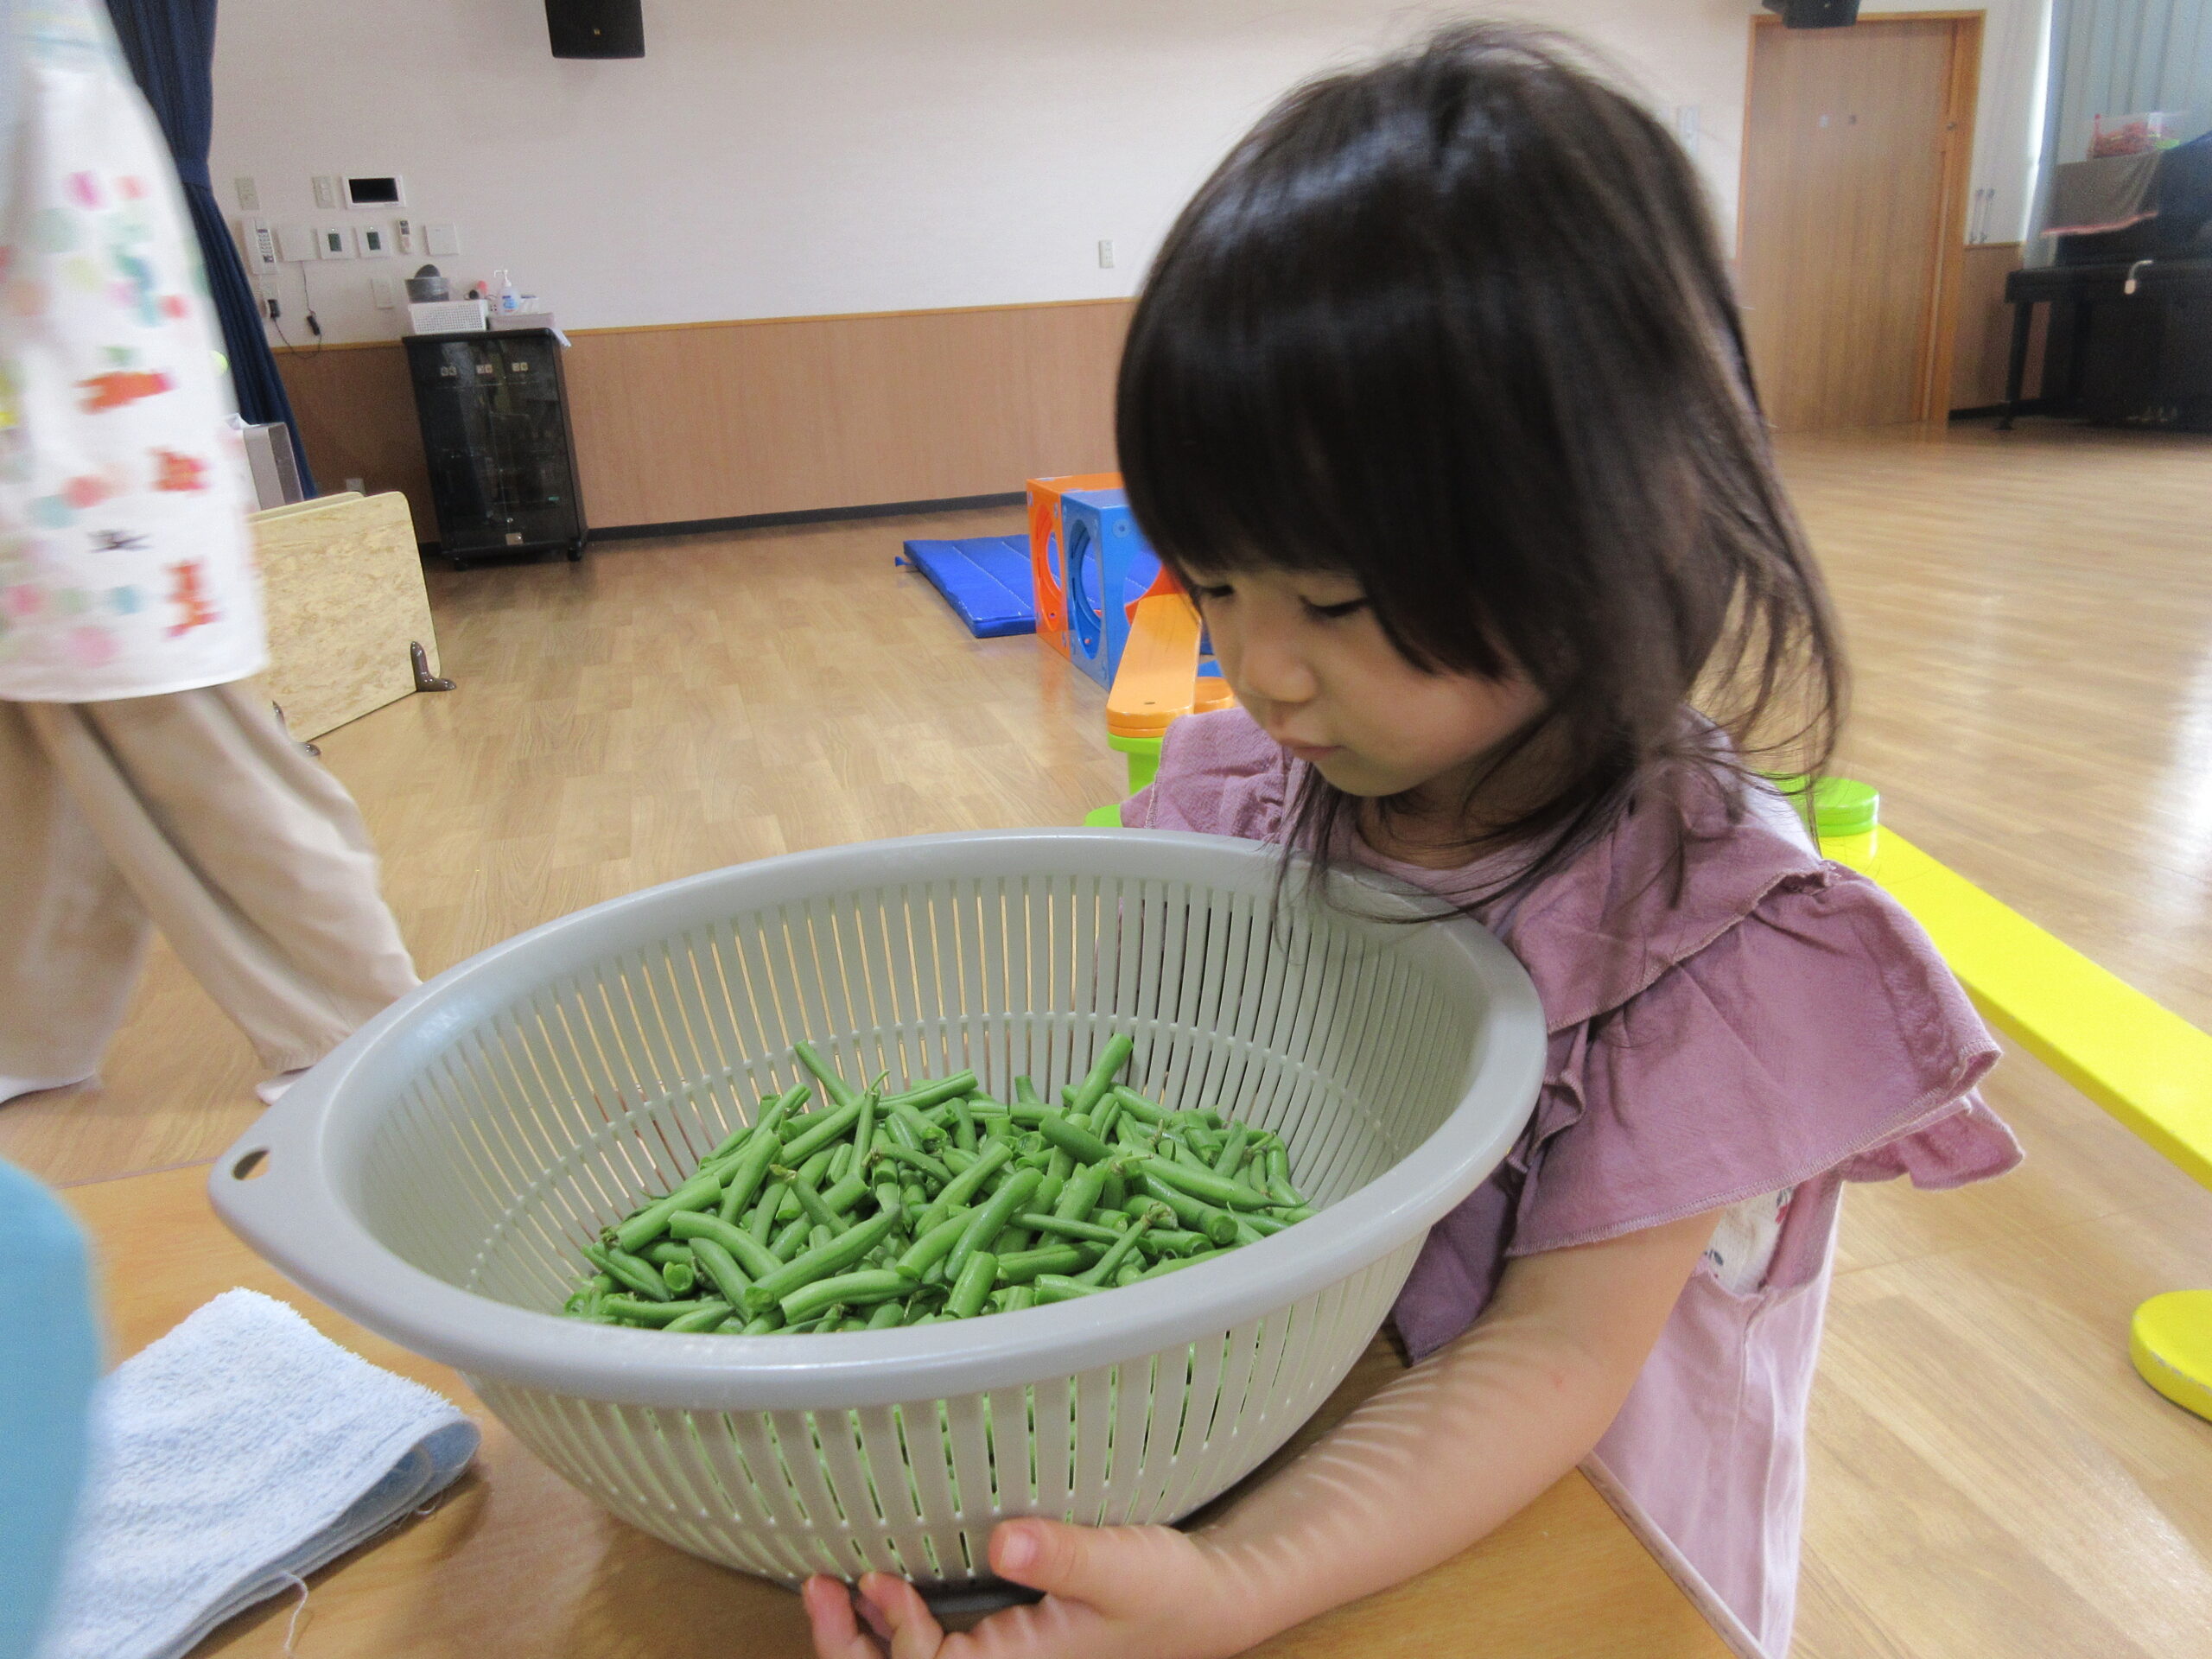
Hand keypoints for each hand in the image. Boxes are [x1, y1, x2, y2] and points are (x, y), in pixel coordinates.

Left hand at [802, 1517, 1264, 1658]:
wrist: (1205, 1602)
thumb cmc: (1167, 1591)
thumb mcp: (1119, 1567)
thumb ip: (1062, 1556)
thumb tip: (1003, 1541)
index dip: (894, 1637)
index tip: (874, 1580)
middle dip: (850, 1648)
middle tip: (818, 1590)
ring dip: (862, 1639)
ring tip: (825, 1590)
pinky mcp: (999, 1644)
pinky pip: (930, 1649)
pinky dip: (893, 1626)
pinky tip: (876, 1592)